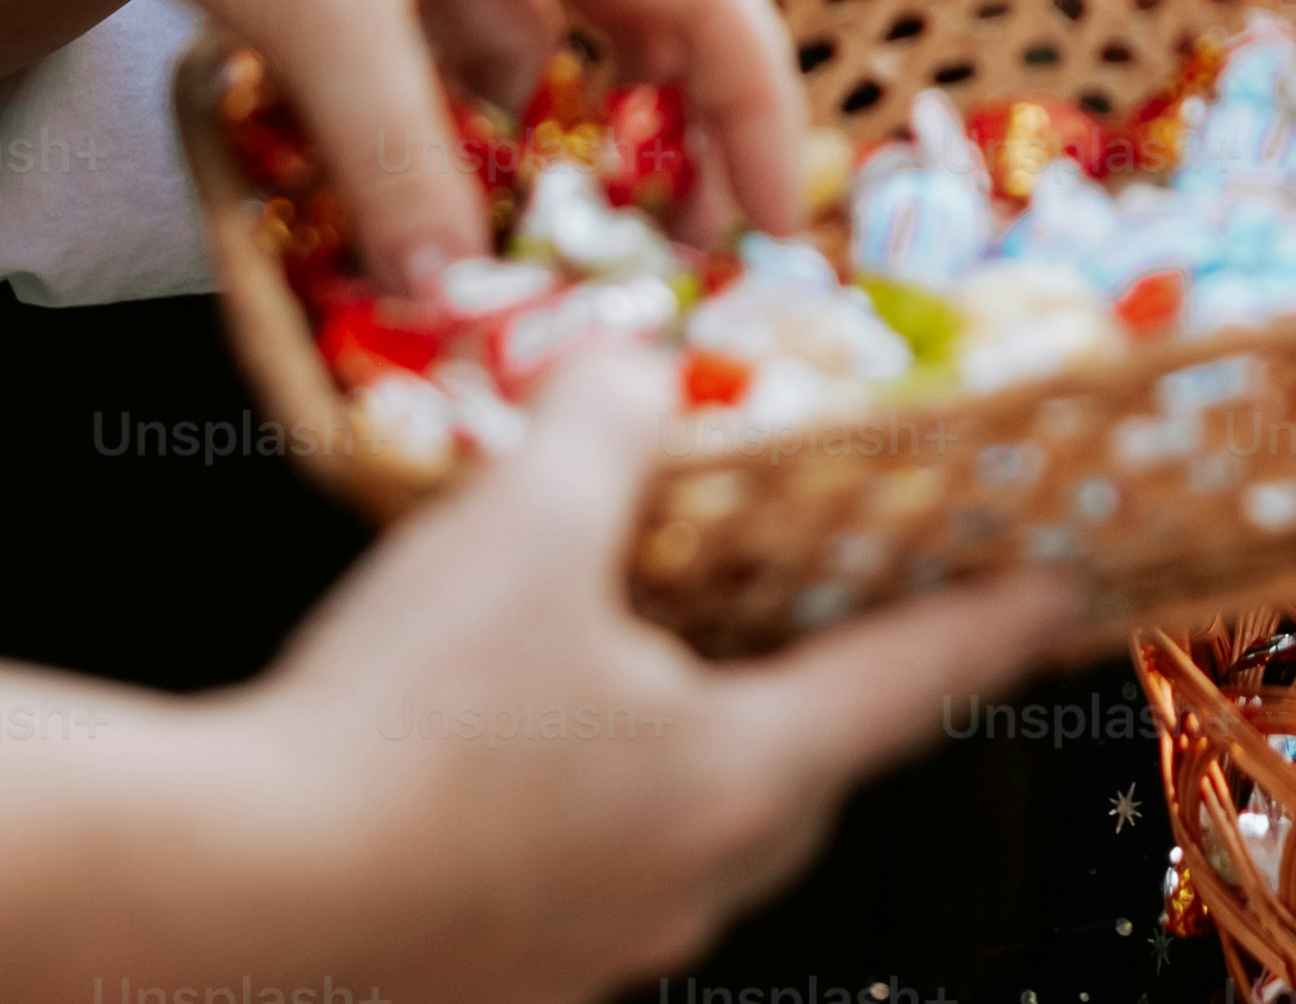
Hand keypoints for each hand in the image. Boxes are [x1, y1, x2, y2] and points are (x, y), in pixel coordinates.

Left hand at [13, 0, 811, 286]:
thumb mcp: (321, 9)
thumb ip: (400, 157)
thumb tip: (459, 296)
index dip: (759, 111)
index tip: (777, 227)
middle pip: (646, 16)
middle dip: (675, 136)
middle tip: (679, 262)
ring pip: (545, 45)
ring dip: (563, 141)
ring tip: (565, 254)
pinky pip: (453, 53)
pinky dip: (463, 128)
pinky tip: (443, 208)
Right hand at [246, 349, 1084, 1000]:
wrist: (235, 905)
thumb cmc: (404, 720)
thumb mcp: (525, 524)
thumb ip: (604, 421)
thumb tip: (635, 355)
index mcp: (737, 776)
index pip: (910, 683)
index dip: (991, 624)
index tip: (1060, 592)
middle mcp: (689, 883)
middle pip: (800, 778)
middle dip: (822, 703)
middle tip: (829, 630)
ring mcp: (594, 953)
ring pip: (685, 841)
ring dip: (682, 762)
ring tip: (640, 682)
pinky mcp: (497, 982)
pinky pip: (577, 883)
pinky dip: (576, 812)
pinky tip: (503, 762)